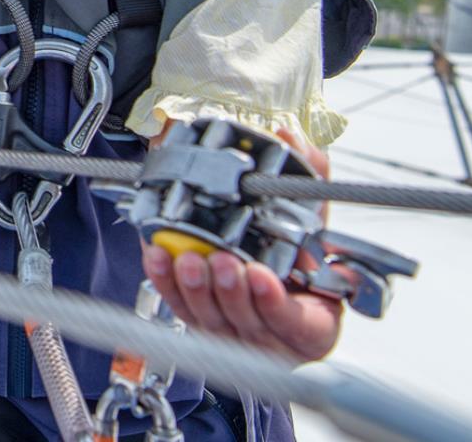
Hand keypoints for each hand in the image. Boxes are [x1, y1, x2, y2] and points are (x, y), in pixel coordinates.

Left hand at [144, 128, 344, 361]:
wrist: (281, 292)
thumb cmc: (301, 266)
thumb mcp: (313, 221)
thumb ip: (307, 181)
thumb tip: (288, 139)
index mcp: (309, 321)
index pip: (295, 322)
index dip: (274, 303)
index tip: (262, 277)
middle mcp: (270, 333)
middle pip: (244, 319)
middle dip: (229, 289)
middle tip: (221, 260)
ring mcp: (232, 331)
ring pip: (210, 317)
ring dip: (196, 287)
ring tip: (188, 258)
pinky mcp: (199, 322)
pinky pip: (179, 307)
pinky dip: (167, 283)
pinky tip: (159, 259)